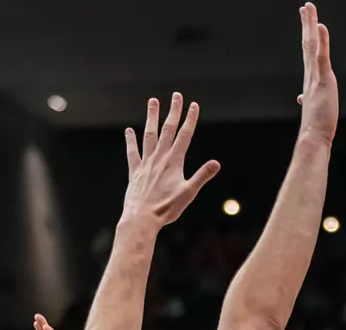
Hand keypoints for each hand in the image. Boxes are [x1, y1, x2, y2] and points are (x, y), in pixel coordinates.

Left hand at [122, 93, 219, 227]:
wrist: (142, 218)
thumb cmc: (166, 208)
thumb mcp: (188, 193)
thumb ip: (202, 176)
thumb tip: (216, 163)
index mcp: (174, 161)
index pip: (184, 135)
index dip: (190, 119)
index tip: (194, 105)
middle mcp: (159, 158)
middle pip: (167, 129)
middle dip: (173, 111)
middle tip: (176, 95)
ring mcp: (146, 163)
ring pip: (149, 135)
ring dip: (152, 118)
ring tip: (153, 102)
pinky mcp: (135, 172)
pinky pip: (132, 152)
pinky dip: (131, 141)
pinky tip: (129, 131)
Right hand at [296, 3, 337, 145]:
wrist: (313, 138)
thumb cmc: (315, 128)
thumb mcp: (313, 109)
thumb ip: (307, 99)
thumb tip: (300, 98)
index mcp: (309, 81)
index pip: (308, 55)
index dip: (307, 38)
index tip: (307, 25)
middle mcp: (310, 76)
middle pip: (307, 45)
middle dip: (306, 25)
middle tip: (305, 7)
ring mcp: (315, 77)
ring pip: (311, 46)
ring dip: (310, 25)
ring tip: (308, 8)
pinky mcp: (323, 80)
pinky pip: (321, 56)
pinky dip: (321, 40)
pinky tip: (320, 26)